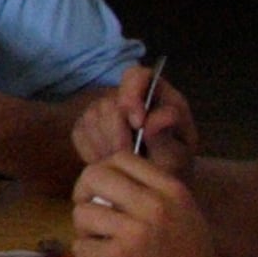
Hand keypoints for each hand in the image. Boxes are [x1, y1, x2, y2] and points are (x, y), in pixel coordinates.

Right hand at [66, 63, 196, 174]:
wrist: (156, 181)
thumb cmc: (173, 165)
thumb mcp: (177, 155)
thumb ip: (165, 138)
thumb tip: (149, 123)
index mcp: (157, 93)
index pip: (137, 75)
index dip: (132, 94)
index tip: (137, 124)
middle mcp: (127, 96)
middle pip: (109, 102)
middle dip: (116, 133)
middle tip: (127, 157)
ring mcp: (103, 108)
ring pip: (91, 117)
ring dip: (106, 145)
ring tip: (122, 163)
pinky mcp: (86, 125)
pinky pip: (80, 133)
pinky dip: (93, 152)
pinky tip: (110, 163)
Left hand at [68, 151, 227, 256]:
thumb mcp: (181, 212)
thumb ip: (149, 190)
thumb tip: (102, 173)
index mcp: (171, 190)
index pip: (120, 157)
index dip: (103, 172)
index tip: (101, 191)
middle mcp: (155, 206)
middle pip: (94, 175)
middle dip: (83, 194)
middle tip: (90, 214)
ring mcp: (136, 232)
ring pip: (81, 213)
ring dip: (86, 232)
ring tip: (104, 247)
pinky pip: (81, 246)